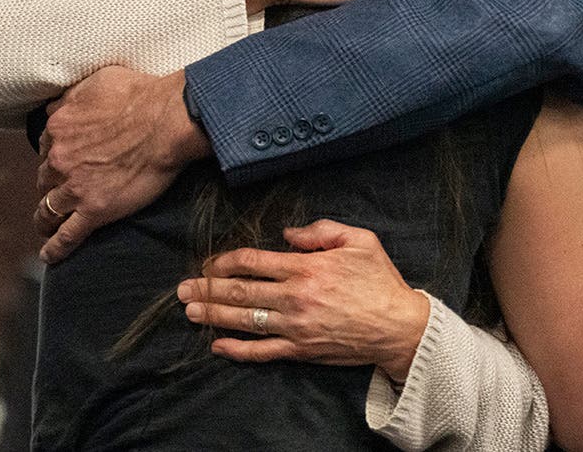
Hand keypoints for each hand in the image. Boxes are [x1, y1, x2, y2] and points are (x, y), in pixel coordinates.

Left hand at [35, 67, 207, 262]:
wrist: (167, 121)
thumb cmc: (139, 96)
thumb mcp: (96, 81)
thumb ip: (72, 95)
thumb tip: (58, 104)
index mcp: (58, 127)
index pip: (46, 146)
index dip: (54, 155)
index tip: (62, 161)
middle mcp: (59, 159)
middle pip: (44, 178)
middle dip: (51, 184)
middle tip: (62, 190)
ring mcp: (75, 188)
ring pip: (48, 209)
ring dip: (46, 217)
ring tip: (45, 225)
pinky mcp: (94, 211)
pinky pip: (66, 235)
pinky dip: (55, 248)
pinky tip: (49, 256)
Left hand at [175, 219, 430, 382]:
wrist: (400, 327)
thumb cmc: (380, 281)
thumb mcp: (359, 241)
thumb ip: (321, 231)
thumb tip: (287, 234)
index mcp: (305, 268)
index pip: (252, 262)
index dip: (224, 261)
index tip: (209, 262)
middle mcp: (294, 297)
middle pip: (239, 291)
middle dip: (207, 289)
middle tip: (182, 289)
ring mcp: (295, 326)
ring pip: (244, 321)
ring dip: (213, 315)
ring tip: (190, 311)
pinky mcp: (301, 350)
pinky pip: (262, 351)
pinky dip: (237, 350)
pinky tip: (218, 345)